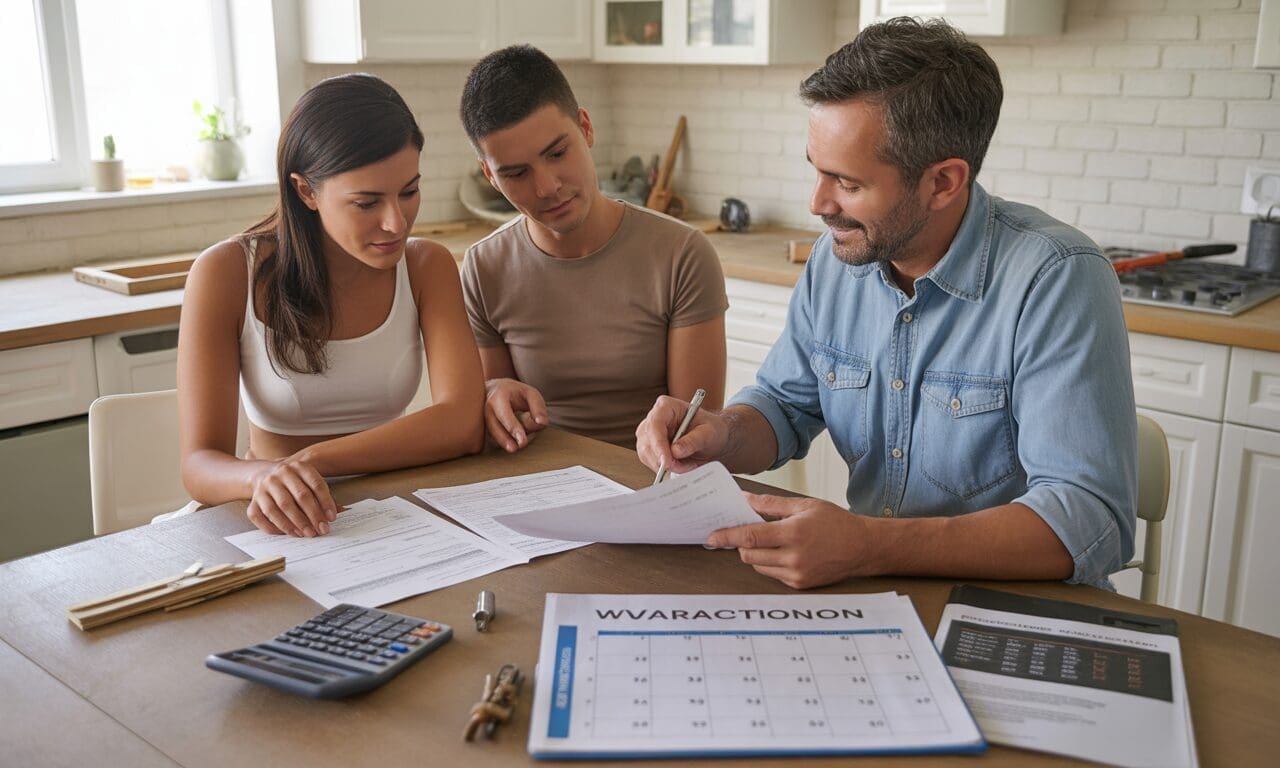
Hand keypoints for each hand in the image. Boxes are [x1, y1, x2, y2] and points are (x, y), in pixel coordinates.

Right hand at [245, 457, 338, 536]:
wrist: (261, 473)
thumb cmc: (292, 481)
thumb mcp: (308, 481)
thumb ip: (323, 495)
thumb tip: (342, 511)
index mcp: (298, 467)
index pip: (316, 484)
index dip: (326, 502)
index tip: (332, 518)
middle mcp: (280, 474)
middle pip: (299, 497)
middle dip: (312, 516)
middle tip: (321, 530)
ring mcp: (264, 487)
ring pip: (279, 508)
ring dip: (294, 523)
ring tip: (306, 534)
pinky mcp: (252, 500)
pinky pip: (260, 516)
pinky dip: (273, 527)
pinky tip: (287, 533)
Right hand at [484, 378, 548, 452]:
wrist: (494, 391)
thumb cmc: (515, 393)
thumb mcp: (530, 393)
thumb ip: (538, 407)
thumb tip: (542, 423)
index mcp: (498, 397)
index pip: (504, 415)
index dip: (513, 428)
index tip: (522, 441)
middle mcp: (486, 409)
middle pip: (494, 428)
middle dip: (505, 440)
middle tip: (518, 447)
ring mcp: (482, 420)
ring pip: (492, 436)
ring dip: (505, 442)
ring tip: (516, 447)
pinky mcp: (482, 430)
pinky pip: (491, 440)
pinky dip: (503, 443)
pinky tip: (512, 442)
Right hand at [635, 395, 729, 473]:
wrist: (711, 439)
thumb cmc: (711, 430)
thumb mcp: (709, 433)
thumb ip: (693, 441)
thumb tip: (675, 451)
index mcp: (666, 406)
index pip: (655, 424)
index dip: (658, 444)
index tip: (667, 461)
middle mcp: (653, 418)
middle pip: (648, 442)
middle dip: (665, 459)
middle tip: (685, 467)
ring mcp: (648, 434)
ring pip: (647, 454)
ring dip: (667, 465)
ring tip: (688, 464)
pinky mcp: (649, 448)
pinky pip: (651, 462)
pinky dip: (666, 469)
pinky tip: (681, 465)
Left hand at [706, 493, 871, 588]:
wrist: (863, 547)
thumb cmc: (836, 522)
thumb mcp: (804, 505)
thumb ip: (770, 505)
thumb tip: (744, 499)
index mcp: (794, 533)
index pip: (750, 537)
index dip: (727, 536)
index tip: (712, 535)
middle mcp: (794, 557)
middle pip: (749, 555)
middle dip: (742, 543)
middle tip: (748, 531)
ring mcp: (797, 574)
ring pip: (758, 566)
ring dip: (756, 553)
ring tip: (772, 540)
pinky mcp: (800, 585)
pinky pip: (772, 574)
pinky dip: (770, 563)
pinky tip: (785, 552)